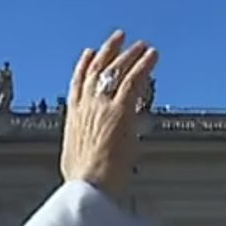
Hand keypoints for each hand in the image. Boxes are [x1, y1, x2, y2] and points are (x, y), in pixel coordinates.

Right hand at [60, 31, 157, 195]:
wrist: (87, 187)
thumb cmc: (83, 183)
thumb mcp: (76, 160)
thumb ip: (85, 148)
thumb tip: (90, 154)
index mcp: (73, 118)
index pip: (77, 84)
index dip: (84, 66)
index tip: (90, 52)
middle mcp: (85, 107)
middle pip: (96, 71)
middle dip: (108, 52)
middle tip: (119, 38)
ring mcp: (101, 107)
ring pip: (116, 72)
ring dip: (130, 55)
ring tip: (142, 45)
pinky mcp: (119, 111)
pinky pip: (133, 80)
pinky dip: (143, 65)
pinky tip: (153, 56)